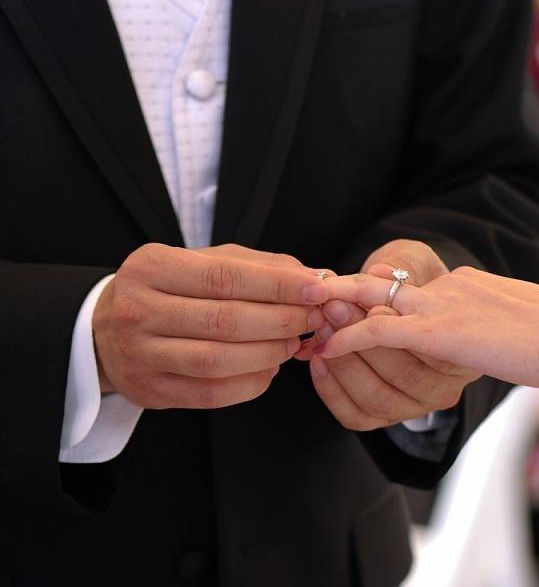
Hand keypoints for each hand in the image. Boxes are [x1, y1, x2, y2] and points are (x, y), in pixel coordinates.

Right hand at [92, 243, 329, 408]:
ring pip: (218, 360)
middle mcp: (139, 310)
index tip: (316, 288)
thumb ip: (255, 265)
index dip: (277, 285)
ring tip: (292, 342)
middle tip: (312, 318)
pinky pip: (211, 394)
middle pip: (225, 320)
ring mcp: (140, 355)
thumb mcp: (201, 262)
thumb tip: (310, 275)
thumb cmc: (169, 289)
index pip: (225, 276)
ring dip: (268, 353)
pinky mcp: (150, 391)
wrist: (105, 330)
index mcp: (151, 267)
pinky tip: (269, 368)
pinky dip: (251, 383)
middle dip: (281, 320)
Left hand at [296, 240, 479, 430]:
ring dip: (342, 362)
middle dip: (358, 339)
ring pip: (376, 396)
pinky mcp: (386, 418)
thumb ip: (403, 270)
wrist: (405, 306)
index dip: (385, 323)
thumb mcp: (417, 264)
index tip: (356, 299)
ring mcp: (415, 407)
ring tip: (323, 328)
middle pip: (401, 374)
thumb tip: (379, 273)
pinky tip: (319, 358)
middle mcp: (444, 388)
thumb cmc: (414, 284)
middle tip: (332, 309)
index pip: (423, 345)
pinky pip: (355, 415)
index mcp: (462, 354)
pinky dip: (331, 388)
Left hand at [315, 266, 538, 391]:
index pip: (410, 288)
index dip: (374, 295)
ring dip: (335, 315)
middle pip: (381, 284)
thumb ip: (491, 324)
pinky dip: (348, 338)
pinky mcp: (442, 330)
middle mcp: (449, 286)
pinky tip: (326, 350)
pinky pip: (380, 330)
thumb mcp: (519, 326)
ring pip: (372, 302)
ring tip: (306, 326)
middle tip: (311, 304)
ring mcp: (444, 305)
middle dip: (342, 294)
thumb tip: (484, 337)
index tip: (349, 307)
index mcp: (467, 284)